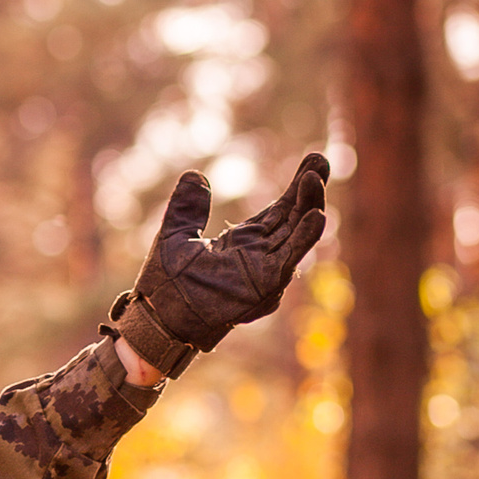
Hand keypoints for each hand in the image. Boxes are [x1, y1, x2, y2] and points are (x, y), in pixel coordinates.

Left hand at [111, 153, 329, 378]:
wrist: (157, 317)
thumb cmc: (164, 284)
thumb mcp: (174, 234)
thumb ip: (188, 207)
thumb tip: (194, 175)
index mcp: (243, 241)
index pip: (280, 210)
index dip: (297, 186)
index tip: (313, 161)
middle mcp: (260, 254)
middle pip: (294, 217)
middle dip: (309, 190)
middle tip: (321, 160)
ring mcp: (264, 270)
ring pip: (296, 234)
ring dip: (308, 207)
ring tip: (315, 179)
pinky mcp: (264, 285)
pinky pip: (289, 259)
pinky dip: (304, 239)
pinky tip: (316, 217)